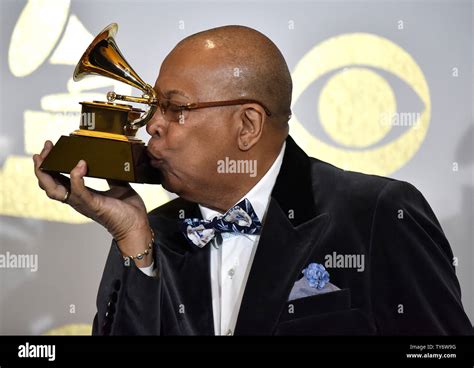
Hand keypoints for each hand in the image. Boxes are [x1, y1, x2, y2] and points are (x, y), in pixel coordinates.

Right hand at [33, 141, 153, 266]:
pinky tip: (79, 166)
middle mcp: (78, 199)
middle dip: (42, 165)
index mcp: (81, 194)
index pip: (57, 179)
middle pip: (48, 184)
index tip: (51, 148)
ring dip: (48, 172)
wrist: (137, 227)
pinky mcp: (93, 205)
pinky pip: (78, 191)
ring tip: (50, 155)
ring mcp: (83, 203)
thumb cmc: (128, 211)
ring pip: (54, 190)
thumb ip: (110, 175)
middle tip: (46, 148)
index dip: (50, 165)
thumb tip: (111, 161)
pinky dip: (76, 178)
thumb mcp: (118, 186)